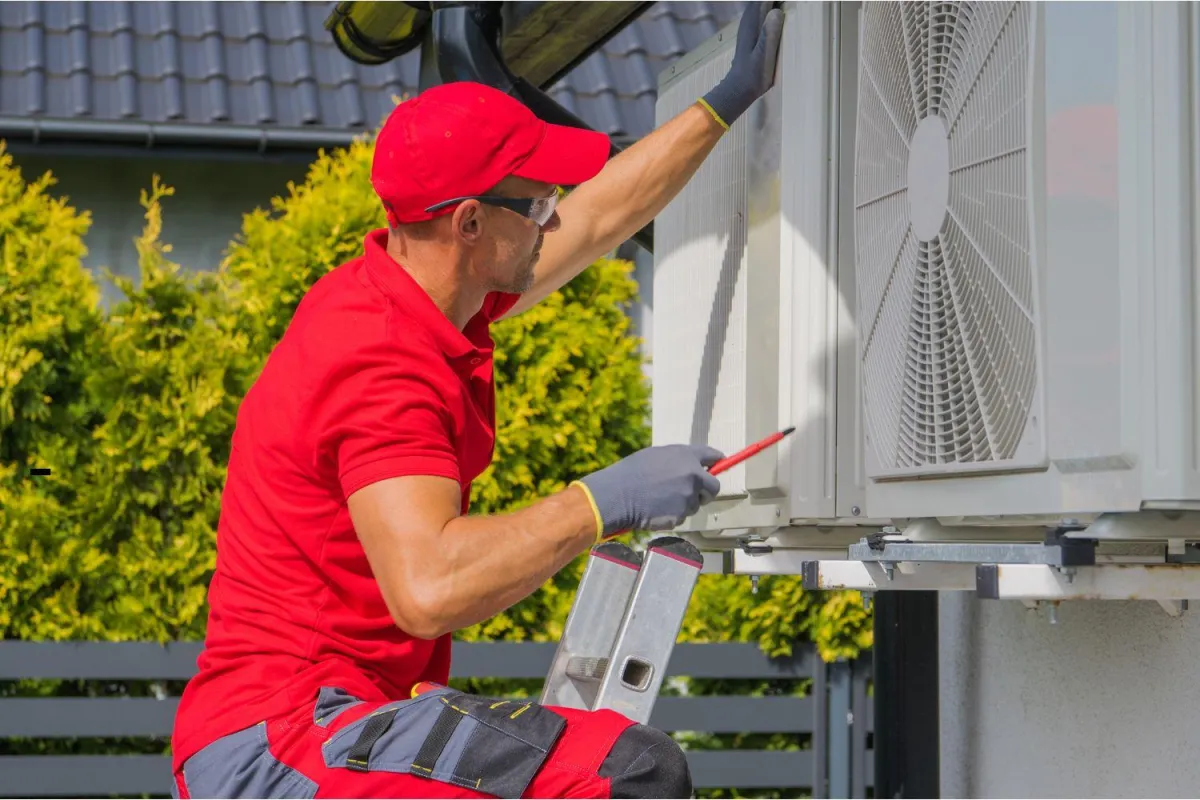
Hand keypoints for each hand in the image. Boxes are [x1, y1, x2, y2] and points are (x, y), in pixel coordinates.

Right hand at [572, 444, 723, 539]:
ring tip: (661, 499)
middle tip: (694, 493)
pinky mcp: (681, 515)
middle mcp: (692, 475)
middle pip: (714, 486)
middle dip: (706, 491)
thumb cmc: (631, 472)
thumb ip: (679, 459)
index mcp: (686, 455)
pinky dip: (673, 515)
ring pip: (695, 504)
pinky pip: (682, 516)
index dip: (717, 461)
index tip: (720, 464)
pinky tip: (657, 509)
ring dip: (685, 504)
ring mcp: (688, 496)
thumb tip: (692, 466)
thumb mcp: (656, 456)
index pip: (713, 456)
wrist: (617, 494)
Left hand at [700, 2, 784, 127]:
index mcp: (752, 24)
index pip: (764, 0)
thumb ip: (768, 34)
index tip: (791, 2)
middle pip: (760, 1)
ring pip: (758, 6)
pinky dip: (766, 9)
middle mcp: (748, 22)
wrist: (738, 90)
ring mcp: (747, 27)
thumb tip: (776, 12)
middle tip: (789, 4)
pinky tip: (774, 14)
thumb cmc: (753, 75)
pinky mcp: (749, 34)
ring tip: (782, 6)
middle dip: (772, 1)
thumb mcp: (764, 55)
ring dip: (769, 4)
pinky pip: (758, 14)